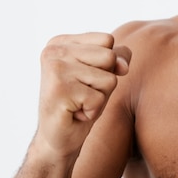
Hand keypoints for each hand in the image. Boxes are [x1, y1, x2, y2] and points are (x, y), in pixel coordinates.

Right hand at [34, 32, 131, 159]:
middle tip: (82, 92)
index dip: (106, 63)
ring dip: (99, 97)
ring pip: (109, 79)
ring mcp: (55, 69)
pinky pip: (100, 98)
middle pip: (109, 57)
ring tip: (78, 102)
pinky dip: (92, 111)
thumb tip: (123, 66)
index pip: (107, 40)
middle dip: (104, 80)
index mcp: (61, 42)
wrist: (58, 137)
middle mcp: (54, 51)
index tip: (84, 78)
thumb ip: (118, 57)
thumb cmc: (82, 101)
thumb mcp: (104, 73)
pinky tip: (74, 113)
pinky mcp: (60, 91)